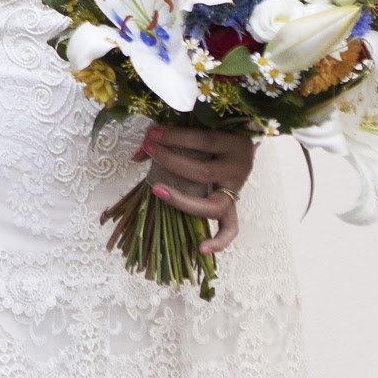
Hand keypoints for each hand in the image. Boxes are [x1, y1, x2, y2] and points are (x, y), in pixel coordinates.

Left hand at [136, 123, 256, 254]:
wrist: (240, 143)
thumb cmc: (214, 134)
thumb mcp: (201, 129)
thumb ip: (172, 137)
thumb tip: (137, 155)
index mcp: (234, 144)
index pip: (203, 141)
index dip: (175, 138)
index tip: (151, 135)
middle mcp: (238, 168)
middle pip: (203, 172)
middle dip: (171, 161)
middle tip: (150, 150)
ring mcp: (236, 190)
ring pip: (213, 205)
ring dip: (182, 201)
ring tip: (158, 192)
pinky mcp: (232, 206)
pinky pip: (230, 228)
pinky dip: (218, 241)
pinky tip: (201, 249)